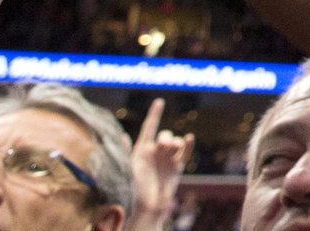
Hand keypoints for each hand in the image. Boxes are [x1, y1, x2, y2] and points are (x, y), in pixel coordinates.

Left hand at [129, 97, 194, 230]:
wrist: (146, 207)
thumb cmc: (132, 190)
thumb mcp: (125, 169)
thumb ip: (125, 153)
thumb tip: (120, 136)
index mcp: (141, 150)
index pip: (149, 128)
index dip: (154, 114)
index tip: (159, 101)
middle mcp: (155, 152)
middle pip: (164, 135)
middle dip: (165, 137)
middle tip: (163, 146)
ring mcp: (167, 159)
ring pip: (176, 142)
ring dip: (174, 143)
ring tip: (171, 150)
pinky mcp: (177, 167)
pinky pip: (186, 152)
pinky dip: (188, 145)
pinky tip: (189, 138)